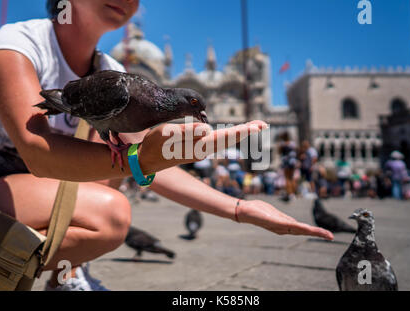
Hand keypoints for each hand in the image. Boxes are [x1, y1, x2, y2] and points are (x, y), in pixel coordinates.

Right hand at [136, 120, 267, 174]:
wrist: (146, 160)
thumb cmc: (154, 145)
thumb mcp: (167, 134)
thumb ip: (188, 131)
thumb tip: (208, 129)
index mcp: (198, 146)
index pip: (224, 136)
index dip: (241, 130)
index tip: (257, 127)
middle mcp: (203, 150)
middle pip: (229, 138)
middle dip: (246, 131)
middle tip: (264, 124)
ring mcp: (200, 150)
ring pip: (224, 140)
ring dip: (239, 133)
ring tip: (255, 126)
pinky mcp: (196, 149)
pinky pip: (216, 141)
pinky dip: (228, 135)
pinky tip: (233, 133)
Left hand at [237, 199, 333, 239]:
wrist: (244, 210)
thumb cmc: (258, 210)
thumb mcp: (275, 214)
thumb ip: (284, 218)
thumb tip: (294, 222)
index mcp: (284, 226)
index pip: (302, 230)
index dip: (315, 232)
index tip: (328, 235)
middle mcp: (283, 228)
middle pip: (303, 232)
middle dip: (318, 234)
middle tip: (331, 237)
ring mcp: (279, 226)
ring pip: (299, 229)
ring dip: (312, 232)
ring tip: (325, 234)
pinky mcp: (274, 222)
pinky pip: (289, 225)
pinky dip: (300, 227)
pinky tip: (307, 228)